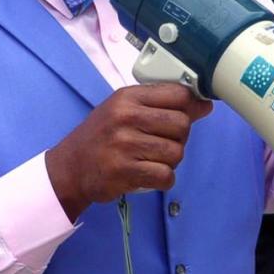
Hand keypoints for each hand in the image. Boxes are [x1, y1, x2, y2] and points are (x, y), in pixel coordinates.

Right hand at [45, 84, 212, 219]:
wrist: (69, 168)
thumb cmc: (101, 136)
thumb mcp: (124, 110)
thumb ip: (161, 105)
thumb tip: (204, 104)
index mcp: (128, 97)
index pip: (177, 93)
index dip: (190, 106)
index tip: (189, 114)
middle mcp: (126, 117)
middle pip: (182, 124)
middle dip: (180, 137)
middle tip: (163, 143)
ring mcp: (124, 144)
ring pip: (176, 152)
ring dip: (170, 160)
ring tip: (152, 159)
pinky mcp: (124, 171)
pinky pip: (165, 175)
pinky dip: (163, 179)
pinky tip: (150, 175)